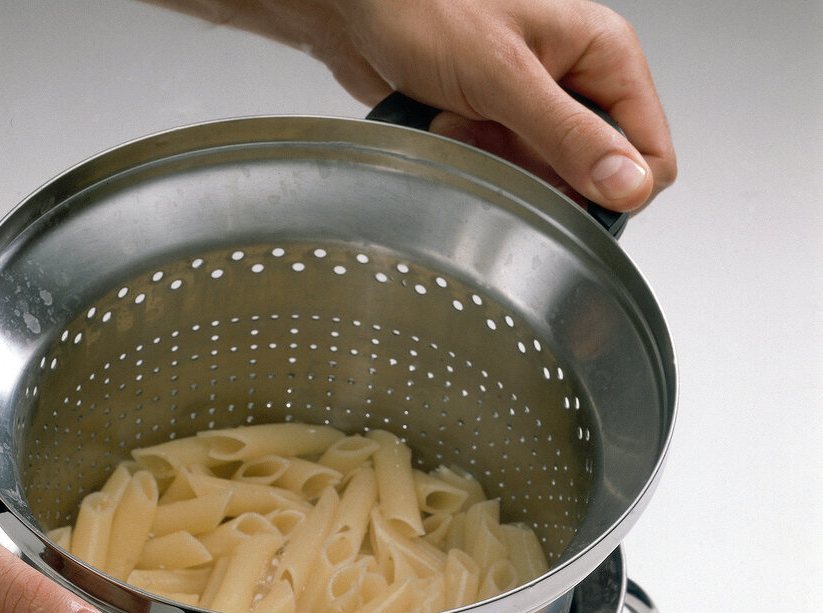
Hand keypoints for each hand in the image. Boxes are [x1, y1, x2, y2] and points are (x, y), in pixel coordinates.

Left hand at [151, 0, 675, 211]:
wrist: (360, 15)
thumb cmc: (427, 13)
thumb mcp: (504, 77)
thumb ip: (568, 136)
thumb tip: (627, 187)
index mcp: (604, 56)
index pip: (650, 154)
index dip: (618, 190)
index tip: (568, 195)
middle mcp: (577, 84)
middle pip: (594, 175)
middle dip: (542, 174)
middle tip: (498, 141)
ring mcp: (537, 110)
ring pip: (545, 180)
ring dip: (501, 167)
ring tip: (465, 125)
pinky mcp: (499, 129)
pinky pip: (505, 174)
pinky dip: (475, 163)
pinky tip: (449, 130)